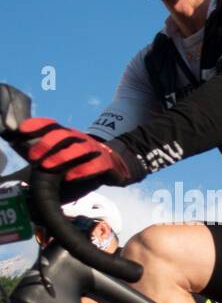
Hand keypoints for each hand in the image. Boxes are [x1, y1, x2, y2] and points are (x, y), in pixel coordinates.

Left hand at [13, 119, 131, 188]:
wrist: (119, 166)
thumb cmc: (87, 161)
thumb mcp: (69, 153)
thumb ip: (52, 152)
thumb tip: (30, 155)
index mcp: (70, 135)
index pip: (53, 125)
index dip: (38, 125)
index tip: (23, 130)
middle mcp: (82, 139)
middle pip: (64, 135)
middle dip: (47, 143)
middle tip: (33, 155)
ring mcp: (95, 151)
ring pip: (79, 149)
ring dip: (61, 156)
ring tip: (47, 166)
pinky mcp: (106, 164)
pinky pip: (94, 166)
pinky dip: (81, 171)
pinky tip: (69, 177)